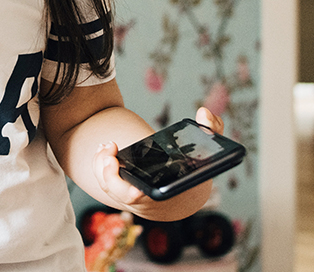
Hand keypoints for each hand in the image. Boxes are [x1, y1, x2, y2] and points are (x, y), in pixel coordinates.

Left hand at [94, 107, 223, 219]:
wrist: (183, 199)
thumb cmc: (194, 175)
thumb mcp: (207, 155)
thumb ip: (212, 131)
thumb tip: (204, 112)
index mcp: (166, 194)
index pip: (147, 199)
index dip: (135, 194)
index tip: (132, 186)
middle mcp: (146, 201)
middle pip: (120, 194)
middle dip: (111, 176)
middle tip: (111, 153)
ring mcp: (131, 200)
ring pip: (109, 189)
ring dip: (102, 167)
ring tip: (108, 146)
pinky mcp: (122, 194)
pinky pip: (106, 184)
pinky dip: (101, 168)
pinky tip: (104, 150)